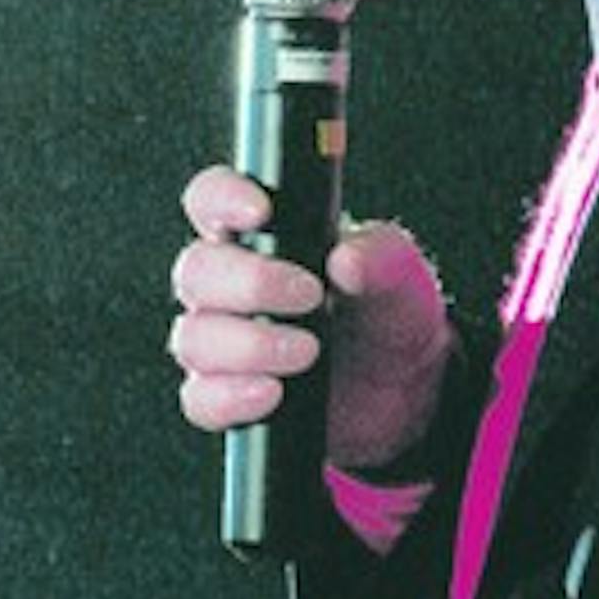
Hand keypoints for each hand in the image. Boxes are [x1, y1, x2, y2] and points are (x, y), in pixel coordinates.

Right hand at [170, 166, 453, 470]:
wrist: (404, 390)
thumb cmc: (387, 316)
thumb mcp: (400, 276)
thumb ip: (380, 257)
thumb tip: (346, 260)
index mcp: (261, 238)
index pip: (212, 200)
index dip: (222, 199)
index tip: (260, 212)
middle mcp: (230, 288)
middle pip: (195, 271)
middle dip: (248, 283)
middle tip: (309, 295)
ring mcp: (223, 345)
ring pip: (193, 337)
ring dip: (248, 344)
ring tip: (308, 349)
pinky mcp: (226, 398)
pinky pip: (201, 400)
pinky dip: (231, 396)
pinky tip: (273, 392)